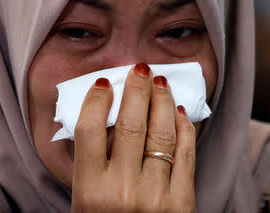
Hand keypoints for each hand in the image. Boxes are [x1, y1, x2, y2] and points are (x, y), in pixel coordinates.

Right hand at [71, 63, 195, 212]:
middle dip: (136, 88)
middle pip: (129, 123)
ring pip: (160, 132)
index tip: (103, 82)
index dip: (96, 99)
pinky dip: (183, 127)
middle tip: (139, 68)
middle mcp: (122, 191)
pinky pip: (185, 153)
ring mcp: (155, 196)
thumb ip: (90, 163)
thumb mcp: (84, 201)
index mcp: (90, 190)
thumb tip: (101, 117)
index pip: (89, 129)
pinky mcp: (182, 201)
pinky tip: (178, 111)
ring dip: (161, 100)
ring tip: (160, 83)